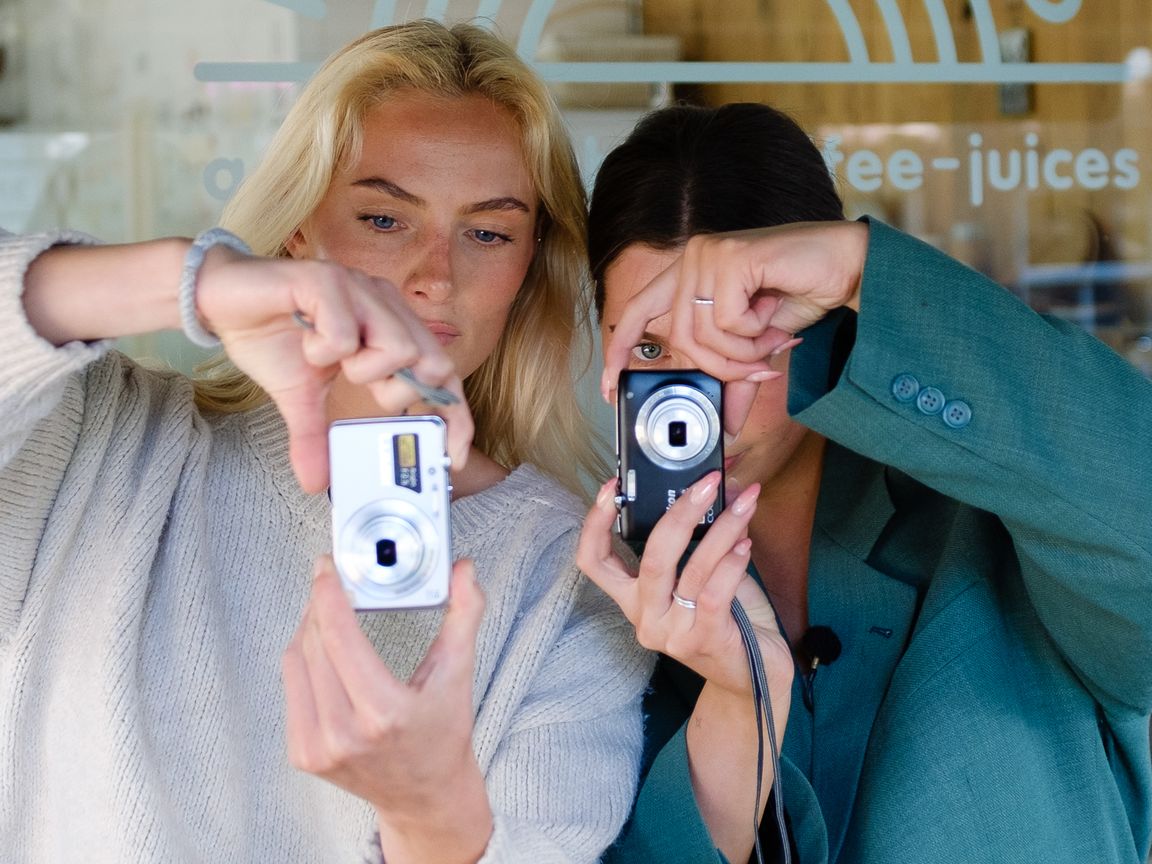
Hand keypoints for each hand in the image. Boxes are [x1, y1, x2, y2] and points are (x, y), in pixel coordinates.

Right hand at [196, 246, 472, 492]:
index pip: (442, 374)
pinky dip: (320, 350)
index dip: (455, 415)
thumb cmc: (270, 337)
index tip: (452, 455)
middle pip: (430, 364)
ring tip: (324, 357)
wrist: (218, 299)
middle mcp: (383, 304)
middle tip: (354, 381)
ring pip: (397, 348)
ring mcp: (359, 288)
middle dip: (393, 390)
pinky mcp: (327, 281)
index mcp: (389, 326)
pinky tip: (302, 338)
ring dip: (359, 368)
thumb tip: (316, 483)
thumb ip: (317, 436)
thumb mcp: (299, 398)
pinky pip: (344, 335)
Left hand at [282, 556, 492, 863]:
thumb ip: (465, 615)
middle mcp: (345, 735)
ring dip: (309, 627)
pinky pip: (292, 685)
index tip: (328, 567)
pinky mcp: (303, 754)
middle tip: (333, 580)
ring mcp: (318, 748)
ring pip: (296, 662)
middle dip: (321, 604)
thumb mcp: (458, 674)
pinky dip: (304, 658)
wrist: (425, 795)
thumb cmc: (442, 734)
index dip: (328, 595)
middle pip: (314, 645)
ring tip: (329, 611)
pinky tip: (323, 647)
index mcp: (384, 713)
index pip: (340, 639)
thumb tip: (464, 570)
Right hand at [576, 473, 789, 698]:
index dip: (596, 523)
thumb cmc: (726, 624)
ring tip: (744, 506)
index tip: (612, 487)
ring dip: (723, 529)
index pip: (594, 562)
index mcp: (635, 599)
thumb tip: (717, 492)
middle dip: (680, 512)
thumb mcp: (701, 579)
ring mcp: (672, 633)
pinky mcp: (704, 641)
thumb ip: (701, 543)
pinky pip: (715, 593)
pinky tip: (745, 544)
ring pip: (691, 569)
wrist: (751, 680)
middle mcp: (645, 617)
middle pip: (651, 557)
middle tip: (706, 484)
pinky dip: (732, 563)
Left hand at [601, 221, 868, 401]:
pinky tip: (773, 309)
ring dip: (744, 351)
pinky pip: (727, 322)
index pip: (636, 312)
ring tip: (771, 334)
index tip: (610, 388)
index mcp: (688, 274)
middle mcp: (690, 260)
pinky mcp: (728, 258)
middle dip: (723, 366)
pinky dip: (755, 331)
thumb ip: (734, 376)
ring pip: (703, 335)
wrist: (849, 264)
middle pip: (680, 340)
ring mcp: (707, 255)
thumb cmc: (803, 292)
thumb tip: (725, 427)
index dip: (620, 351)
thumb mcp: (759, 344)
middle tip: (760, 364)